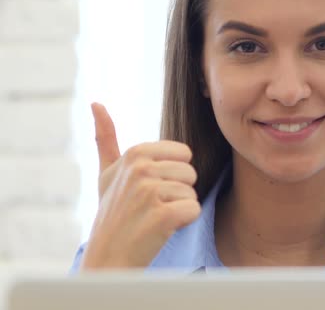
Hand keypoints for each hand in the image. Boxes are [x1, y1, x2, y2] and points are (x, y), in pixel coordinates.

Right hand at [80, 103, 200, 268]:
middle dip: (177, 193)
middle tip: (151, 207)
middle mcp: (141, 168)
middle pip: (191, 173)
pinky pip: (194, 210)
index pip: (183, 154)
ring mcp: (150, 191)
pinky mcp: (162, 215)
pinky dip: (183, 223)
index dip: (172, 175)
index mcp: (135, 153)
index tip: (149, 189)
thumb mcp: (107, 173)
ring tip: (153, 218)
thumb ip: (106, 138)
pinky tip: (161, 229)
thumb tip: (96, 103)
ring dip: (178, 209)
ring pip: (193, 193)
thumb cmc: (113, 214)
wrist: (109, 256)